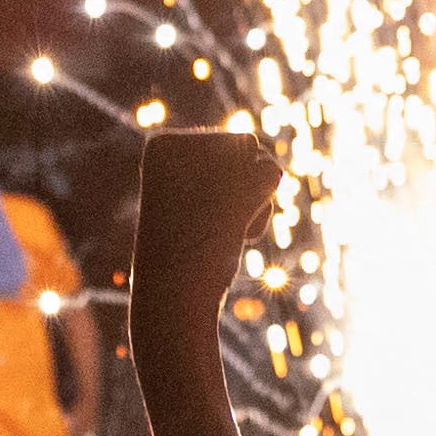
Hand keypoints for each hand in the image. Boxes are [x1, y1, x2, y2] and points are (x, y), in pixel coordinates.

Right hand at [137, 129, 287, 304]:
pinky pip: (273, 175)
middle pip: (238, 147)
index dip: (209, 184)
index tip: (184, 212)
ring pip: (258, 159)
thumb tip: (275, 168)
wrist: (172, 295)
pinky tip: (234, 232)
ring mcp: (214, 156)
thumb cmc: (179, 251)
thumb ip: (220, 170)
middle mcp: (184, 141)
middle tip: (203, 223)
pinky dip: (262, 209)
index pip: (210, 144)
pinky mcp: (244, 177)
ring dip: (249, 198)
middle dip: (235, 186)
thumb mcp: (188, 201)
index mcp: (160, 146)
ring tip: (217, 229)